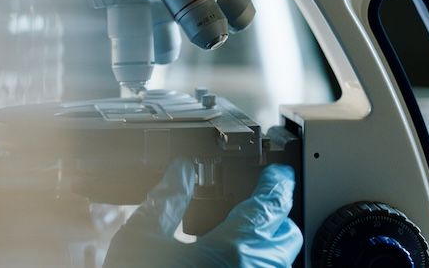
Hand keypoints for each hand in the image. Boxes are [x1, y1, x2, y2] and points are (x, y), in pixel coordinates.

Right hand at [103, 160, 301, 267]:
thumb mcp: (143, 236)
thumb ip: (168, 198)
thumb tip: (182, 170)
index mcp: (231, 249)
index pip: (270, 205)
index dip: (278, 182)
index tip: (278, 173)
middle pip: (286, 236)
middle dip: (275, 216)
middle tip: (253, 205)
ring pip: (280, 262)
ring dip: (266, 245)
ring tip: (237, 237)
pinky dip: (255, 264)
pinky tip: (227, 263)